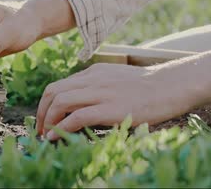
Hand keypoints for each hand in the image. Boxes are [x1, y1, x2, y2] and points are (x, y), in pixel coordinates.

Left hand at [36, 51, 210, 139]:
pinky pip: (76, 116)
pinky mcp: (109, 108)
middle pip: (53, 91)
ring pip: (60, 101)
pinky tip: (57, 138)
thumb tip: (84, 107)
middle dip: (41, 112)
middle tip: (40, 130)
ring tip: (46, 136)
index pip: (59, 85)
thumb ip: (100, 87)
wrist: (171, 86)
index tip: (45, 119)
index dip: (46, 103)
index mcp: (93, 73)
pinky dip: (61, 128)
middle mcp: (92, 80)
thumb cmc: (148, 87)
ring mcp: (100, 93)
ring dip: (47, 120)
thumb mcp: (118, 80)